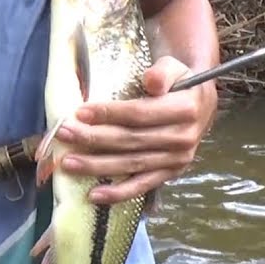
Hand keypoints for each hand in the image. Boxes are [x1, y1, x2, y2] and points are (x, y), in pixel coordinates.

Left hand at [55, 55, 216, 204]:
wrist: (200, 104)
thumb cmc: (180, 83)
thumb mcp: (175, 67)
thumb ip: (163, 72)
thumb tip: (150, 82)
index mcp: (185, 110)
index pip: (140, 114)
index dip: (109, 114)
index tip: (80, 112)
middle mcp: (182, 139)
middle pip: (130, 141)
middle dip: (94, 139)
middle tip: (64, 135)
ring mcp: (177, 160)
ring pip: (131, 164)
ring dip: (98, 166)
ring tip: (69, 163)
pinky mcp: (170, 174)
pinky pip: (142, 186)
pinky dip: (118, 193)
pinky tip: (94, 195)